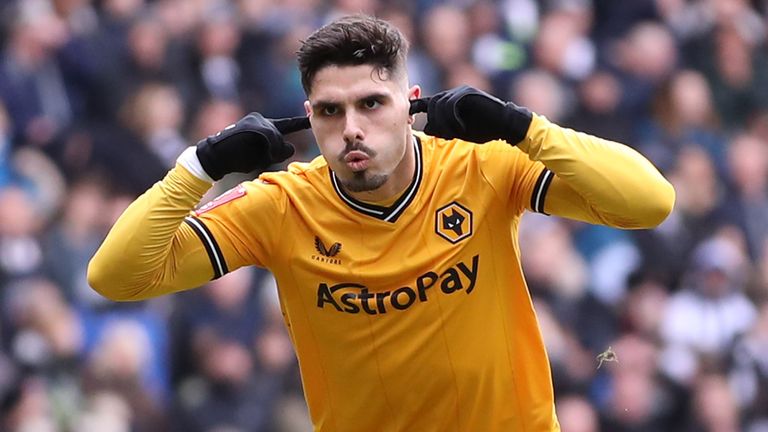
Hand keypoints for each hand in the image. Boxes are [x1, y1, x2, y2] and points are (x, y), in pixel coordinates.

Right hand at [196, 113, 308, 179]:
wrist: (214, 155)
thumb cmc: (236, 158)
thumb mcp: (261, 157)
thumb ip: (276, 151)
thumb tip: (291, 146)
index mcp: (264, 126)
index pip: (287, 125)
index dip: (301, 122)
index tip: (314, 116)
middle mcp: (262, 120)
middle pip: (282, 139)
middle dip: (275, 152)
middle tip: (256, 156)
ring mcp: (259, 121)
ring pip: (278, 140)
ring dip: (271, 152)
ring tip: (251, 154)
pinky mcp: (256, 124)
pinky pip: (272, 139)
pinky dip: (269, 149)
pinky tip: (256, 151)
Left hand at [410, 85, 532, 144]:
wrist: (506, 124)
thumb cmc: (484, 129)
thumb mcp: (458, 131)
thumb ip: (443, 129)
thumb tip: (427, 128)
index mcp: (449, 102)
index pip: (428, 103)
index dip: (416, 108)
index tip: (409, 117)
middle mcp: (453, 94)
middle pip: (431, 104)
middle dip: (435, 122)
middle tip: (447, 136)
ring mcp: (460, 91)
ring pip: (440, 105)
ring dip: (444, 124)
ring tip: (455, 134)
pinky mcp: (468, 93)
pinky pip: (451, 105)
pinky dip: (453, 119)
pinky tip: (461, 128)